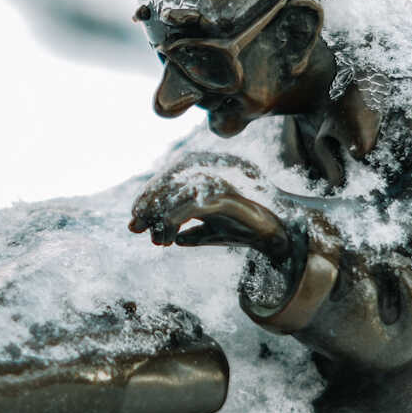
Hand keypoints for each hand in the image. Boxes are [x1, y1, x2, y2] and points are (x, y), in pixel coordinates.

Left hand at [130, 157, 289, 261]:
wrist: (276, 235)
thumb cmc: (244, 229)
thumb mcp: (213, 231)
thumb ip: (193, 232)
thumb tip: (176, 239)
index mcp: (206, 174)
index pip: (169, 177)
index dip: (149, 196)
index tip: (135, 219)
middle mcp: (212, 172)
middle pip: (168, 181)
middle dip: (148, 205)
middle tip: (135, 228)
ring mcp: (220, 182)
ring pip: (176, 194)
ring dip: (161, 219)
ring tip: (157, 241)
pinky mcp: (226, 197)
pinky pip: (191, 206)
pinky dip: (175, 222)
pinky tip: (170, 239)